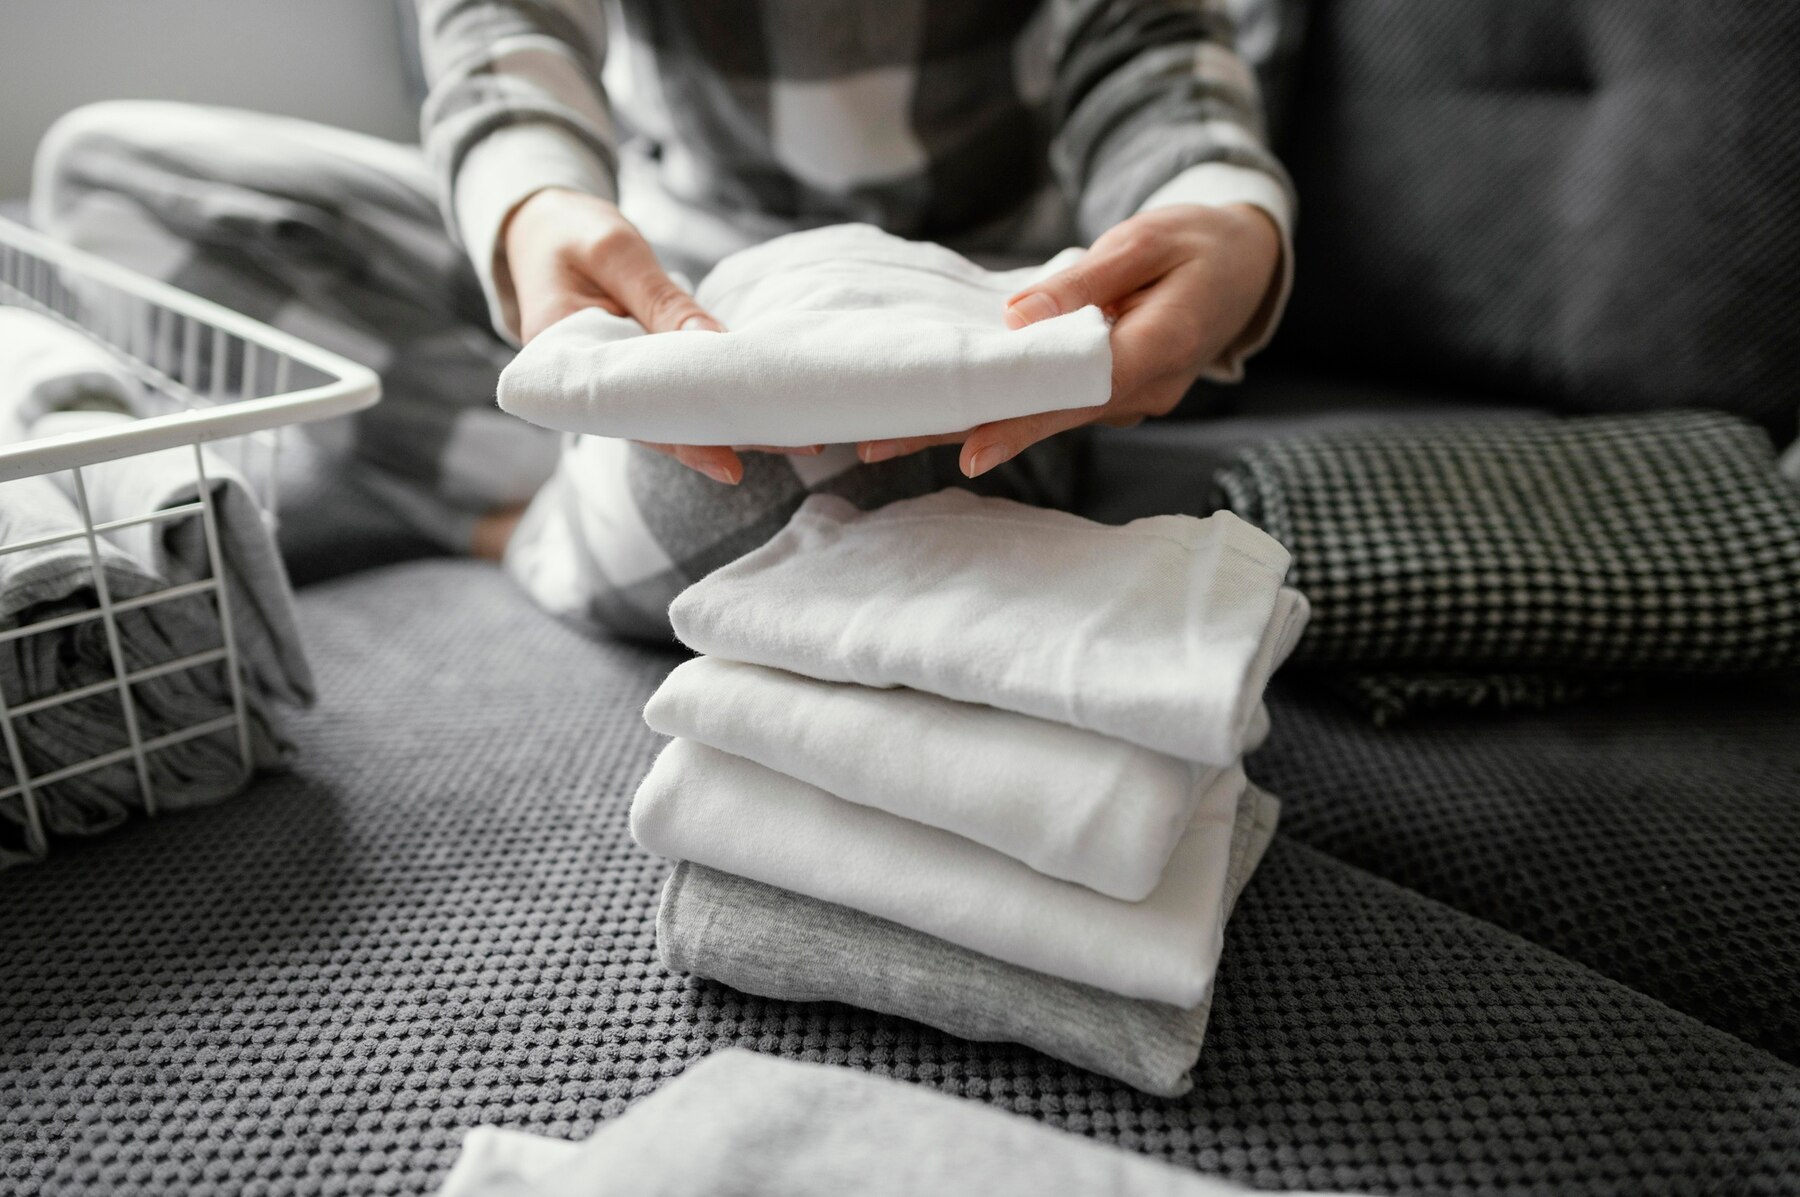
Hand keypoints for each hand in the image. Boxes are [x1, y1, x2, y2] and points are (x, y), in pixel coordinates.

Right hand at [503, 188, 818, 483]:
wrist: (542, 227)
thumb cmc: (571, 233)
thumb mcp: (615, 254)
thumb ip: (662, 301)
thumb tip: (717, 347)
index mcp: (562, 362)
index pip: (629, 415)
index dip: (681, 443)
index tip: (730, 464)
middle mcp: (591, 385)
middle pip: (664, 424)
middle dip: (731, 438)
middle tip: (800, 446)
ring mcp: (619, 380)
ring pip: (680, 412)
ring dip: (738, 423)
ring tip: (804, 437)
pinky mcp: (643, 368)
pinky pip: (683, 389)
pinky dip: (725, 395)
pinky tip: (772, 406)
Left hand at [855, 203, 1281, 475]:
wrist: (1246, 261)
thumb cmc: (1198, 240)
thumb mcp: (1147, 238)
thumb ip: (1086, 279)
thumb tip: (1018, 314)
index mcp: (1160, 349)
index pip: (1078, 395)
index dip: (1020, 422)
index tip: (965, 446)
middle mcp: (1144, 390)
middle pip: (1045, 418)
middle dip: (963, 432)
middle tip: (878, 446)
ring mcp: (1129, 398)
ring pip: (1043, 416)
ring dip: (972, 423)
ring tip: (890, 435)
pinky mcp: (1112, 391)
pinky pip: (1053, 401)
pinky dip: (1002, 406)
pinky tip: (943, 410)